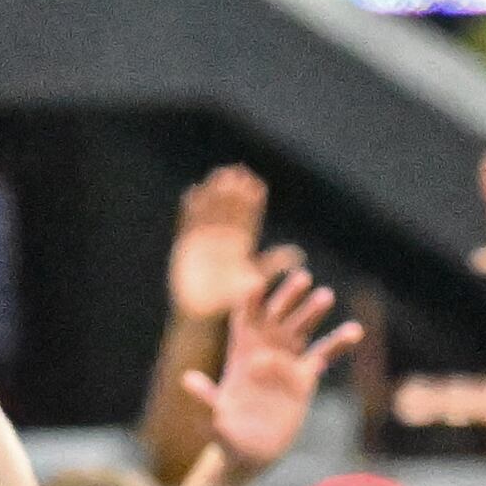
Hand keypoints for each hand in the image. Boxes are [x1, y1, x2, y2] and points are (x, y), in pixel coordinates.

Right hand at [169, 166, 280, 321]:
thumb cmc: (232, 301)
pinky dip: (190, 209)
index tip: (256, 184)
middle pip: (229, 211)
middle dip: (233, 192)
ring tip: (219, 175)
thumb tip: (299, 254)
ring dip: (214, 194)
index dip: (251, 202)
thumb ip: (273, 264)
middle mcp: (223, 240)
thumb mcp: (255, 279)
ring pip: (210, 212)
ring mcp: (204, 241)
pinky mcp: (187, 246)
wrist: (205, 313)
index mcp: (242, 246)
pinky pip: (188, 223)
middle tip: (238, 171)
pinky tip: (193, 192)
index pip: (248, 219)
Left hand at [183, 261, 361, 480]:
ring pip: (300, 332)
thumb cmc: (228, 436)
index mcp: (239, 357)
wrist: (251, 454)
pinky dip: (337, 344)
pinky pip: (323, 357)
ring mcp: (285, 365)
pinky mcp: (303, 380)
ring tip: (325, 295)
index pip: (244, 322)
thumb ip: (206, 397)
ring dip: (312, 313)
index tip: (256, 281)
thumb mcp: (215, 418)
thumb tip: (188, 380)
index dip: (249, 302)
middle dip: (288, 298)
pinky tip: (354, 331)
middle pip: (276, 319)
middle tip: (303, 277)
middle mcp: (263, 355)